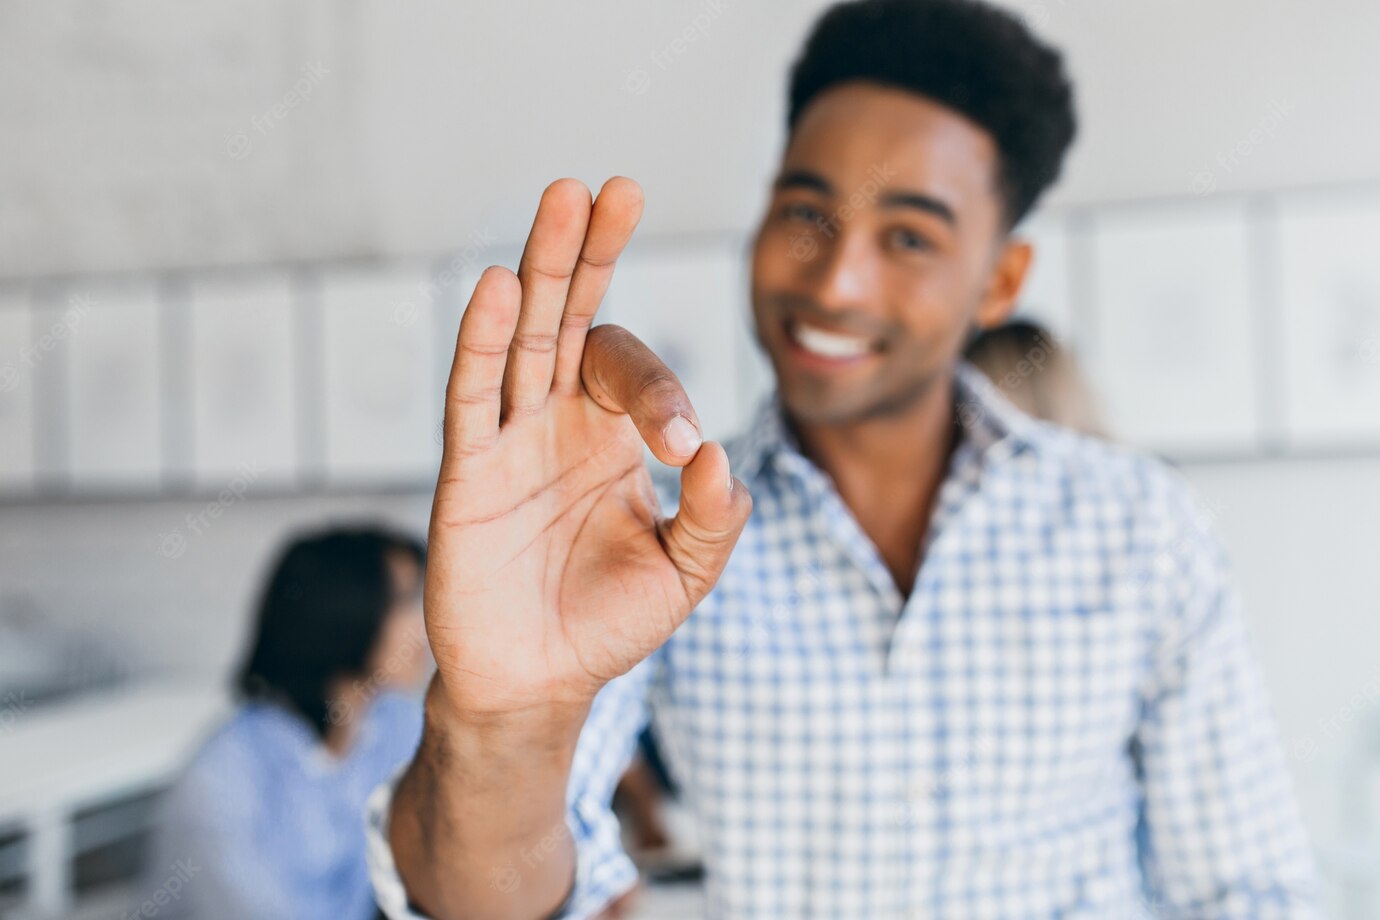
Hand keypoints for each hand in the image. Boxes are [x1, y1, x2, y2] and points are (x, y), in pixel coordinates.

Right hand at [426, 177, 751, 717]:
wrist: (539, 684)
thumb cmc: (606, 622)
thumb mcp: (684, 574)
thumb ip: (713, 518)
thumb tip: (719, 453)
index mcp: (609, 434)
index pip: (634, 374)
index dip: (662, 396)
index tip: (681, 449)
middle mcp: (557, 420)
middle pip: (572, 317)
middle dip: (592, 252)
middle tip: (617, 188)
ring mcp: (508, 439)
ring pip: (522, 337)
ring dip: (541, 269)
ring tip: (563, 197)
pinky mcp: (466, 472)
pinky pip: (471, 397)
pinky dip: (480, 342)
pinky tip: (495, 287)